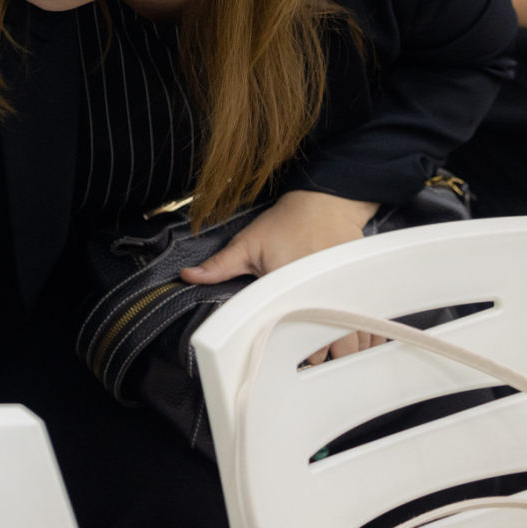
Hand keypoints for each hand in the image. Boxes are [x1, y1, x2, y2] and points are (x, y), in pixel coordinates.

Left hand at [180, 189, 380, 364]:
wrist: (326, 203)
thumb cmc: (287, 223)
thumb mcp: (248, 243)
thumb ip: (220, 265)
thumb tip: (187, 276)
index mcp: (292, 290)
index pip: (292, 339)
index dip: (288, 353)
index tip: (279, 357)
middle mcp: (325, 298)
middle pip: (327, 349)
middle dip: (315, 356)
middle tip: (301, 355)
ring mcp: (349, 298)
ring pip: (352, 345)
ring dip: (341, 352)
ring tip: (324, 350)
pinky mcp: (364, 294)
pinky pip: (372, 330)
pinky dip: (365, 341)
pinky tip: (353, 343)